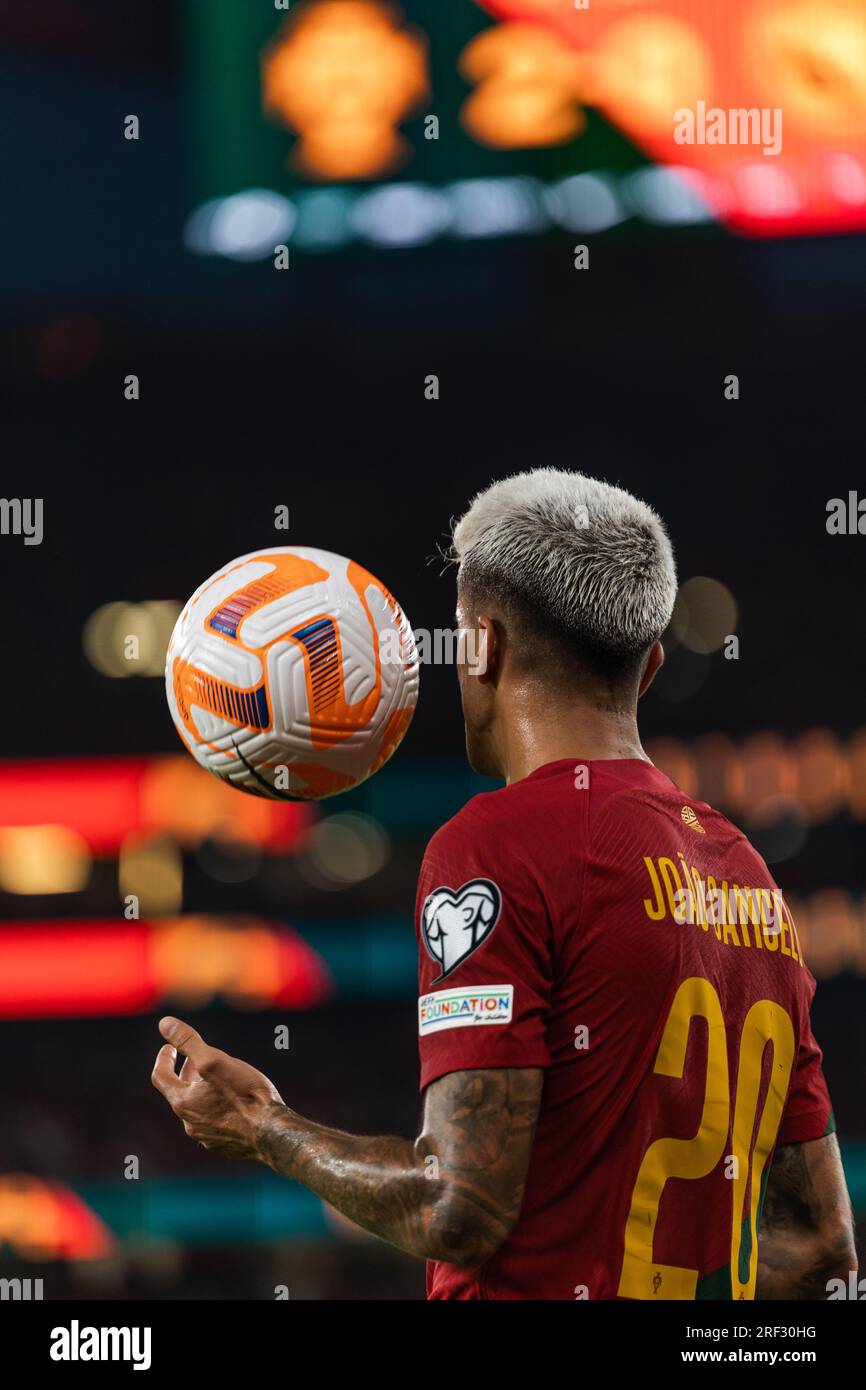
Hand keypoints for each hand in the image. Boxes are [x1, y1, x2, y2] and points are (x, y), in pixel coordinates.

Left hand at [151, 1016, 286, 1160]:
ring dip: (200, 1091)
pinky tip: (230, 1102)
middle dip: (184, 1073)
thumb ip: (188, 1042)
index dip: (163, 1058)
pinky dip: (215, 1107)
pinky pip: (213, 1122)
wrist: (271, 1132)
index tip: (168, 1047)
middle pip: (179, 1093)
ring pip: (197, 1109)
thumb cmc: (245, 1094)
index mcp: (183, 1102)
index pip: (161, 1077)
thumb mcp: (214, 1060)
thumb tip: (164, 1023)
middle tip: (193, 1059)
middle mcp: (190, 1123)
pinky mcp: (224, 1144)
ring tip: (215, 1078)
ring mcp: (207, 1136)